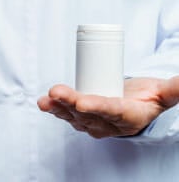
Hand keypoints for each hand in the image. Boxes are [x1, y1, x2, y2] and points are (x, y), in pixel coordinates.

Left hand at [37, 76, 178, 137]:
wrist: (136, 106)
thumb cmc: (148, 98)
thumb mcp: (163, 93)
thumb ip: (174, 87)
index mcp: (127, 116)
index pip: (111, 111)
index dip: (96, 106)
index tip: (82, 102)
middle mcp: (108, 122)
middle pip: (87, 112)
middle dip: (70, 102)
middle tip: (56, 93)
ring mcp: (93, 121)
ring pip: (73, 115)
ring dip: (58, 106)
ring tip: (45, 99)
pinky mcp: (82, 115)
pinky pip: (67, 113)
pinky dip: (55, 107)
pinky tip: (44, 102)